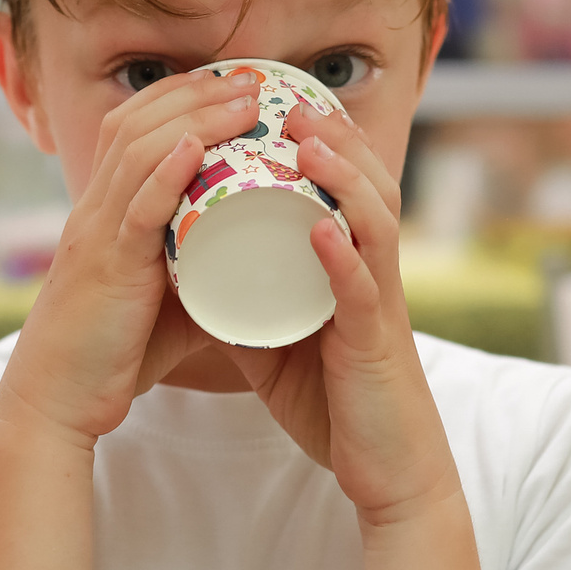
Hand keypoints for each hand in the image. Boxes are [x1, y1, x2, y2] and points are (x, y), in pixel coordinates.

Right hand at [0, 67, 263, 442]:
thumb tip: (260, 263)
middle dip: (194, 91)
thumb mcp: (167, 300)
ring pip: (138, 152)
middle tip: (251, 78)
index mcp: (103, 210)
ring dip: (193, 118)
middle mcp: (94, 210)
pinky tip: (194, 149)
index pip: (133, 127)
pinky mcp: (106, 269)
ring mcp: (96, 235)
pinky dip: (165, 174)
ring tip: (244, 101)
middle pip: (136, 122)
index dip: (180, 95)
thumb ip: (203, 273)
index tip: (234, 82)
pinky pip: (134, 210)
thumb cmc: (112, 353)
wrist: (58, 399)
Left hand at [224, 105, 459, 523]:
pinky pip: (364, 292)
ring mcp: (378, 305)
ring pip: (374, 224)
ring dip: (344, 179)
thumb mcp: (275, 340)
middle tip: (293, 101)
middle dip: (335, 138)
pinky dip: (344, 258)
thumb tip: (186, 273)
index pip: (347, 187)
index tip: (278, 104)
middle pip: (369, 185)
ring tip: (309, 142)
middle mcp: (373, 274)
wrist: (384, 467)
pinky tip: (322, 231)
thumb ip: (242, 302)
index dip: (322, 141)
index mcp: (351, 266)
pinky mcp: (376, 344)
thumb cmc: (333, 401)